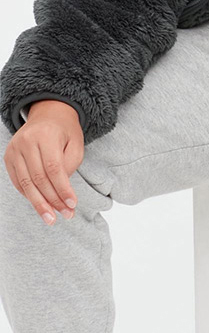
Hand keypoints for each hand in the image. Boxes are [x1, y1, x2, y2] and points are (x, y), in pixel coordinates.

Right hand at [3, 100, 82, 224]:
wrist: (48, 114)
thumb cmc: (66, 131)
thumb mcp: (76, 143)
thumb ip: (69, 165)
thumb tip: (60, 191)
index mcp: (46, 135)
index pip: (54, 168)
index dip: (62, 189)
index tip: (72, 205)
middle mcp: (26, 142)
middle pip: (39, 178)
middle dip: (52, 200)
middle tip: (64, 215)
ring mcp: (14, 149)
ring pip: (26, 183)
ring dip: (39, 203)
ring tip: (51, 218)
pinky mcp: (8, 157)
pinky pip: (18, 181)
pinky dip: (29, 195)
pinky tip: (40, 204)